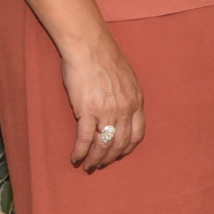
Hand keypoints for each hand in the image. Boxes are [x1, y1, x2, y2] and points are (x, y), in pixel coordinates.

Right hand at [61, 33, 143, 171]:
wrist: (89, 48)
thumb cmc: (104, 59)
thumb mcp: (127, 78)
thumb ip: (127, 95)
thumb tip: (122, 106)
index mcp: (136, 101)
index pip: (137, 133)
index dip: (128, 147)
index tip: (119, 153)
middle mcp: (125, 110)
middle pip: (121, 143)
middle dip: (110, 158)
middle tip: (101, 165)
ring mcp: (107, 112)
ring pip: (103, 145)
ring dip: (95, 159)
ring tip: (89, 166)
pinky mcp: (88, 112)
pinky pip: (85, 139)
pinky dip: (80, 152)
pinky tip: (76, 158)